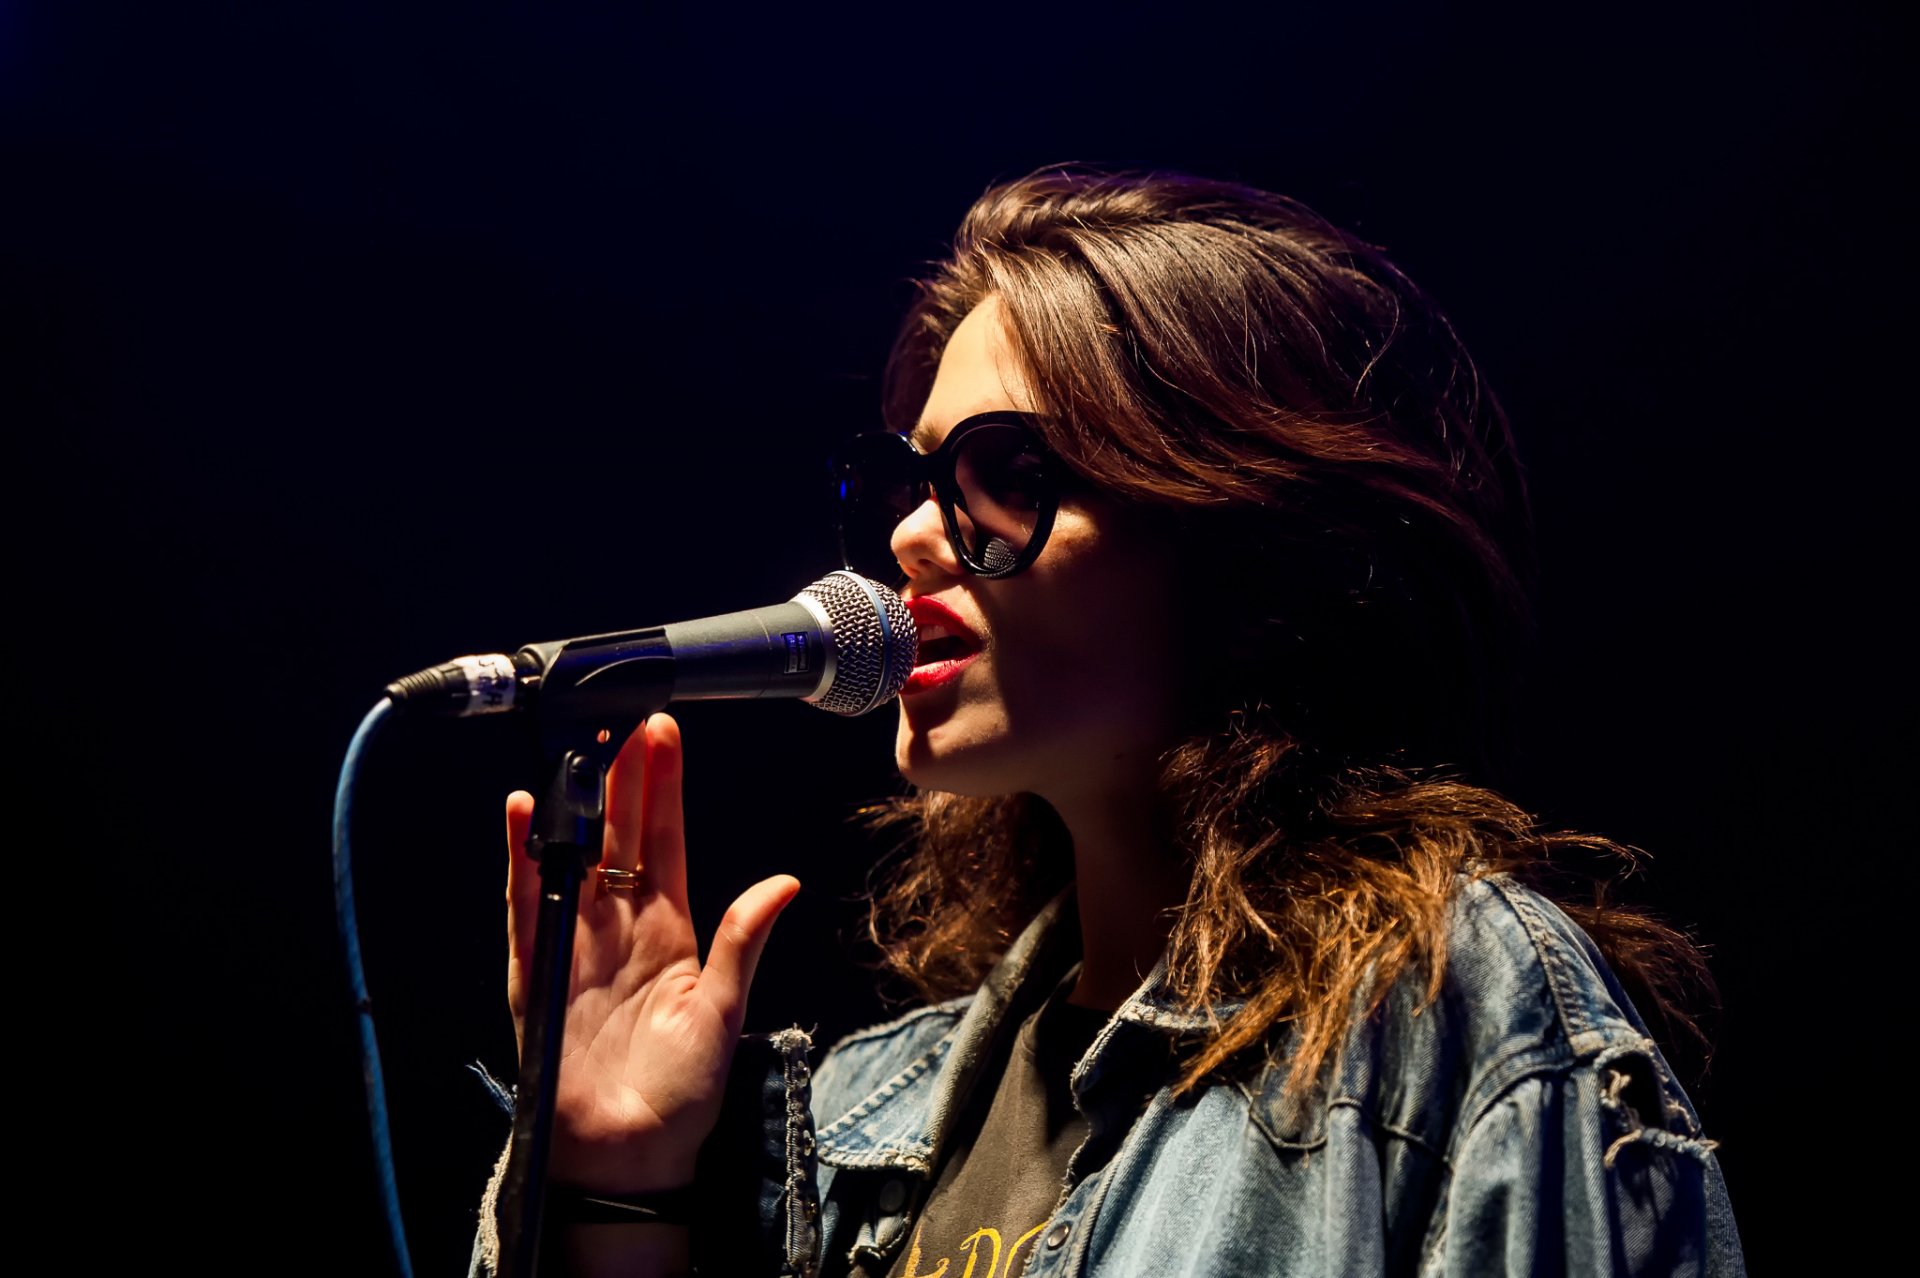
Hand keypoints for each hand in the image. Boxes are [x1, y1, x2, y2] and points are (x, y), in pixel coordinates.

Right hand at [504, 712, 798, 1193]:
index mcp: (668, 931)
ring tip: (574, 749)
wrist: (629, 1157)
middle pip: (616, 836)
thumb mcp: (723, 1011)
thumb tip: (786, 880)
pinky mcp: (537, 974)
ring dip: (572, 806)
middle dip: (619, 777)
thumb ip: (744, 940)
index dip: (661, 788)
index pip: (662, 841)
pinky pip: (525, 909)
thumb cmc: (683, 1094)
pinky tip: (521, 816)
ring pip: (570, 858)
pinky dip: (521, 863)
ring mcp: (575, 946)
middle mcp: (619, 929)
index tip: (662, 733)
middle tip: (620, 718)